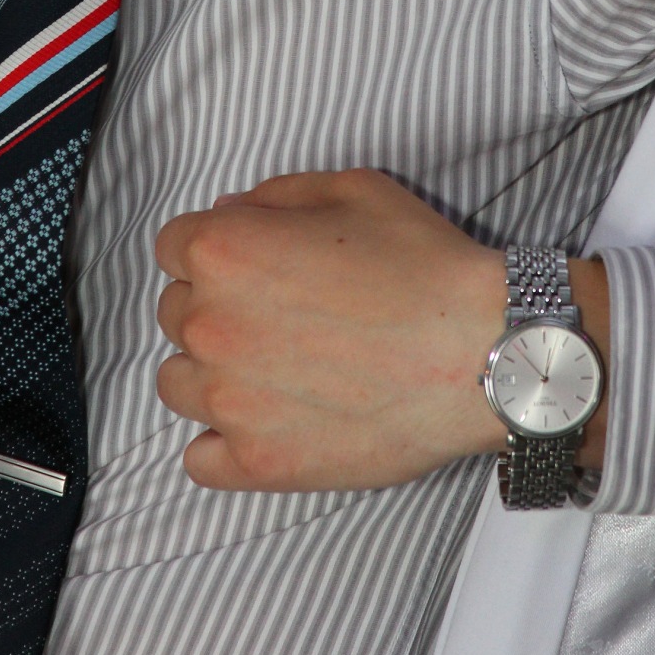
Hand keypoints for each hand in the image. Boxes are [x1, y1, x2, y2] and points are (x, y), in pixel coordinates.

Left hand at [154, 168, 511, 492]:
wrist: (481, 352)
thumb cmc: (422, 266)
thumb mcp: (351, 190)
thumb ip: (274, 195)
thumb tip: (231, 214)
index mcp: (224, 251)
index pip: (173, 245)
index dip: (215, 246)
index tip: (252, 260)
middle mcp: (210, 326)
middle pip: (174, 312)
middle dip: (214, 305)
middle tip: (278, 311)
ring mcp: (229, 402)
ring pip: (177, 384)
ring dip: (211, 371)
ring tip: (272, 367)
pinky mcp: (257, 464)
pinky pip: (198, 459)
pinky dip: (221, 442)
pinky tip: (265, 420)